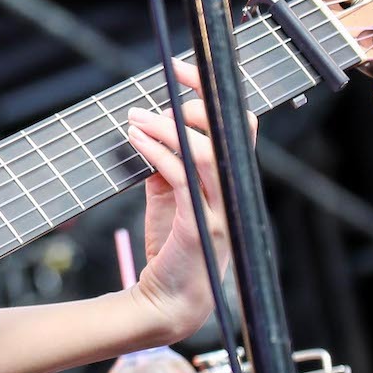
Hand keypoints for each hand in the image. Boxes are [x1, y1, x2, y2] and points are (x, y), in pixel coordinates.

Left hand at [126, 57, 250, 342]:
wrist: (165, 302)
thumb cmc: (171, 251)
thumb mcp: (168, 201)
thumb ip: (167, 168)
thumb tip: (150, 133)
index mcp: (229, 184)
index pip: (236, 129)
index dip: (216, 95)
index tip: (184, 70)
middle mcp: (232, 194)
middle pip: (231, 133)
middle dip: (201, 100)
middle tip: (167, 82)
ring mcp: (221, 210)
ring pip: (206, 152)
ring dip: (169, 126)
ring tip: (136, 116)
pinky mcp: (201, 226)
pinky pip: (182, 178)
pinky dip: (158, 153)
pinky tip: (136, 140)